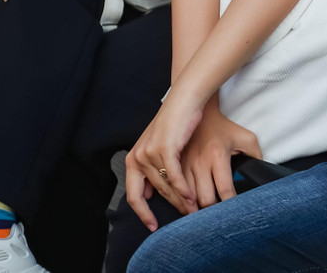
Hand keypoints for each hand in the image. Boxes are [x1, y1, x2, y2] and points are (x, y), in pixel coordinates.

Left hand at [125, 91, 207, 228]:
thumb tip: (148, 194)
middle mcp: (138, 157)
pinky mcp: (164, 148)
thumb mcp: (158, 147)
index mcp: (134, 159)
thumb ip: (152, 169)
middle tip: (186, 217)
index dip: (142, 214)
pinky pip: (174, 176)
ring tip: (194, 210)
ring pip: (165, 186)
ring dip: (180, 200)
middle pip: (155, 193)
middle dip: (171, 207)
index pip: (133, 195)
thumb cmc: (175, 123)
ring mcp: (150, 153)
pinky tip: (191, 197)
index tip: (153, 227)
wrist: (184, 100)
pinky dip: (183, 189)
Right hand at [180, 100, 261, 210]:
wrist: (201, 114)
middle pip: (205, 200)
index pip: (225, 191)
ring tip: (207, 213)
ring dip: (197, 208)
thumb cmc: (224, 128)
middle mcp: (200, 162)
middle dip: (214, 211)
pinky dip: (185, 200)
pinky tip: (193, 203)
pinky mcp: (176, 166)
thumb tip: (260, 174)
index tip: (236, 211)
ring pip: (189, 199)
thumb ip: (256, 156)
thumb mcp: (246, 138)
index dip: (232, 205)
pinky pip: (178, 190)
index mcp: (218, 155)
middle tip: (221, 215)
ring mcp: (185, 165)